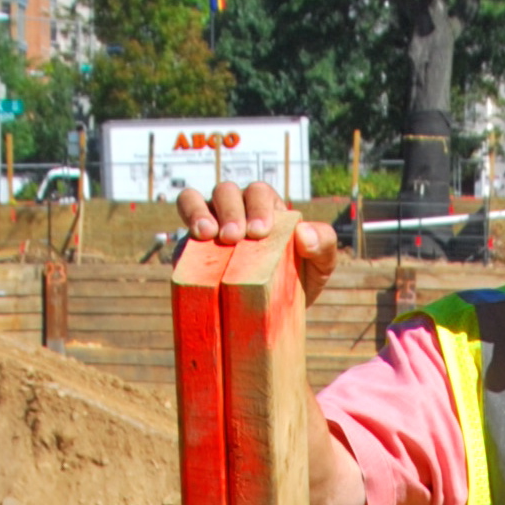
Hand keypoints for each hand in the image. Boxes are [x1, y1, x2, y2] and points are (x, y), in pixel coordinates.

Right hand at [176, 178, 339, 306]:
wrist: (274, 312)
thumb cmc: (299, 279)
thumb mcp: (321, 264)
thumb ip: (323, 243)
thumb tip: (303, 233)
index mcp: (266, 208)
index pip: (258, 192)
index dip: (258, 207)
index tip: (260, 232)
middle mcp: (236, 209)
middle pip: (227, 192)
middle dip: (231, 211)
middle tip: (234, 237)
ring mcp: (211, 224)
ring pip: (196, 198)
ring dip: (199, 212)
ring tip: (207, 235)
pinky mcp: (190, 246)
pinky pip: (181, 227)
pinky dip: (184, 227)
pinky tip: (190, 244)